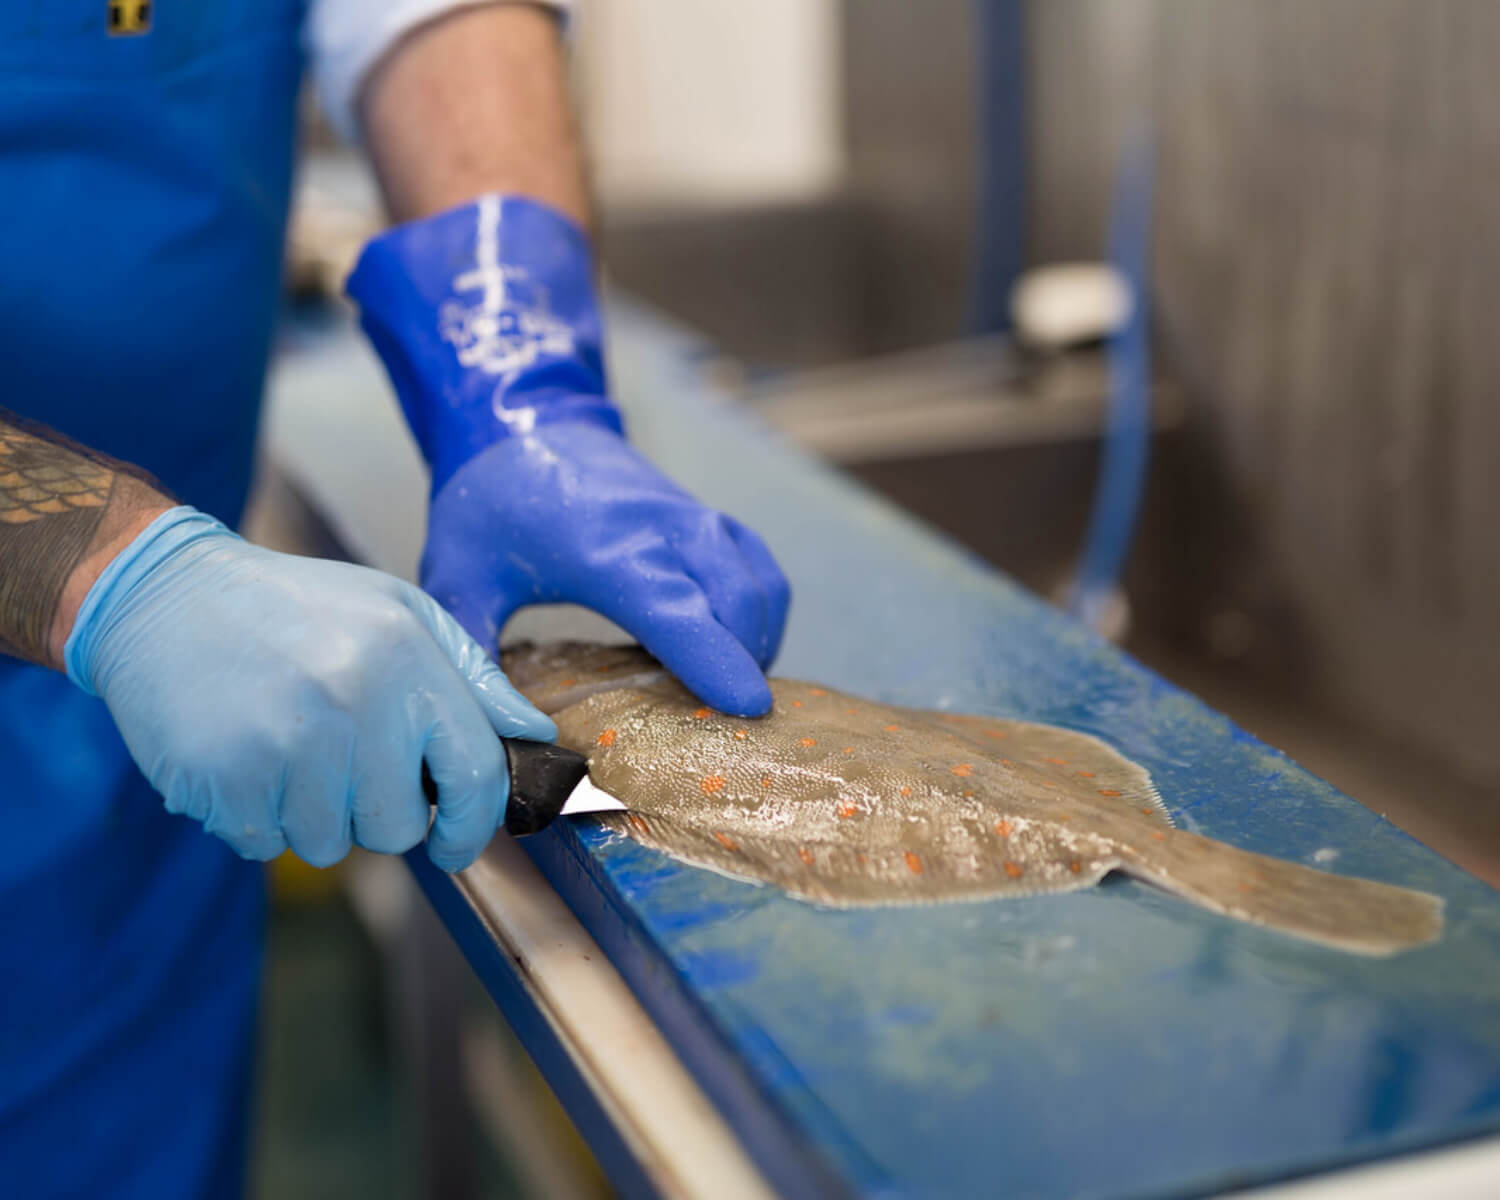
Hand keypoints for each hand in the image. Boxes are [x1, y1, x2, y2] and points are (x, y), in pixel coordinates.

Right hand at [65, 509, 555, 869]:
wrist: (166, 596)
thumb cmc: (297, 607)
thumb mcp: (401, 613)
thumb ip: (474, 678)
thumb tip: (534, 737)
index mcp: (406, 660)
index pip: (475, 775)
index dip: (474, 824)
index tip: (457, 841)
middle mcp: (352, 702)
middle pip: (399, 828)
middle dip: (379, 812)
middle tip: (343, 761)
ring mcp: (285, 744)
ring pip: (331, 845)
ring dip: (315, 815)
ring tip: (290, 749)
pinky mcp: (225, 779)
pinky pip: (268, 846)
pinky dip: (261, 819)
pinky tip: (249, 759)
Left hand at [347, 195, 791, 715]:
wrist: (521, 419)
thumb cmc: (489, 506)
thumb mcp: (457, 581)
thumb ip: (474, 660)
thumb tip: (502, 736)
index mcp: (607, 549)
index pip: (677, 610)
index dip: (715, 660)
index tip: (749, 705)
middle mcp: (665, 529)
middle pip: (737, 604)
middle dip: (742, 666)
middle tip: (717, 725)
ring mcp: (696, 518)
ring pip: (761, 587)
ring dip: (757, 642)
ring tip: (723, 689)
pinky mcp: (710, 519)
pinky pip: (762, 571)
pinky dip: (763, 614)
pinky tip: (736, 646)